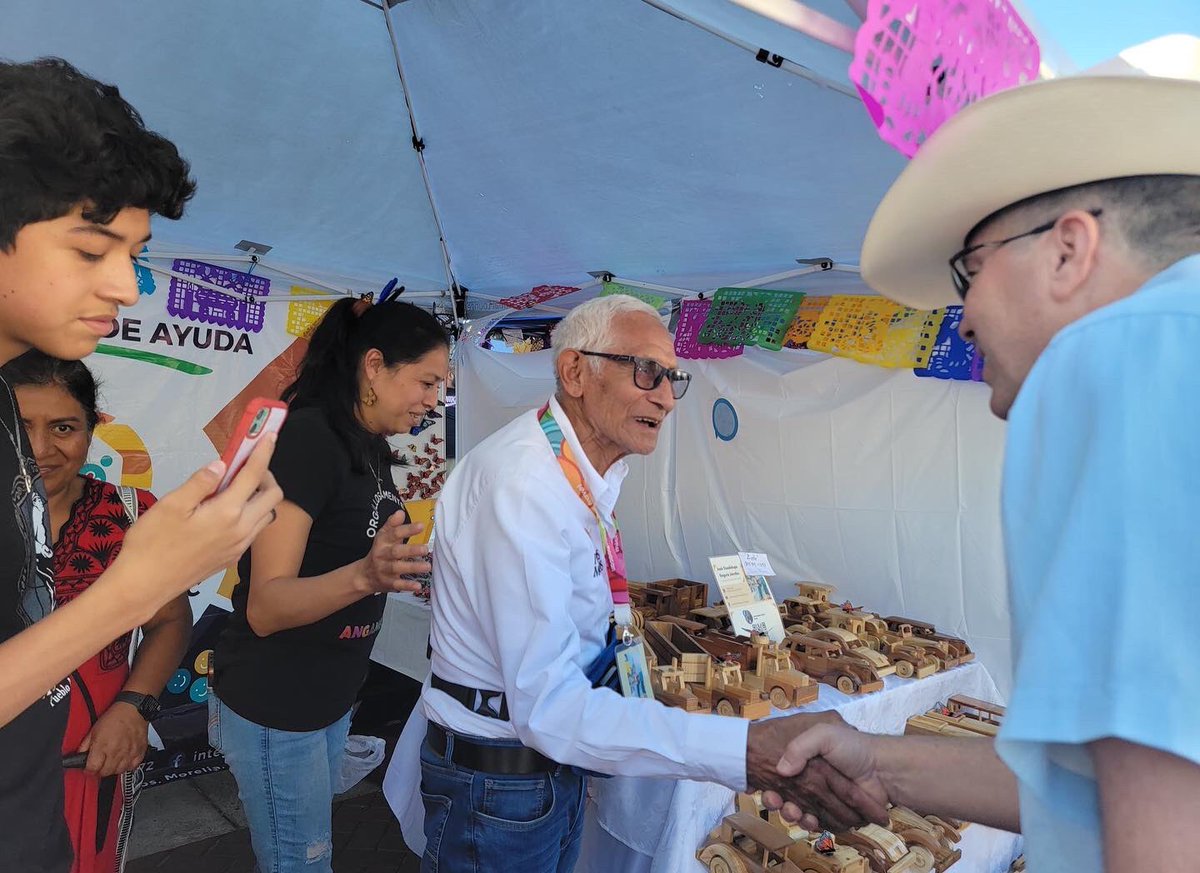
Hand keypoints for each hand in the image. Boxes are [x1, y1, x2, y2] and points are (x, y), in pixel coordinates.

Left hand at [77, 704, 148, 776]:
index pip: (92, 768)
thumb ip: (85, 745)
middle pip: (105, 772)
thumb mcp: (94, 729)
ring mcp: (129, 752)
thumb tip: (79, 756)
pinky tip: (124, 759)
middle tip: (100, 764)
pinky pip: (132, 767)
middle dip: (100, 770)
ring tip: (112, 761)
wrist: (134, 708)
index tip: (89, 767)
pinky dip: (127, 766)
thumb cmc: (115, 716)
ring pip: (118, 771)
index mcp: (102, 746)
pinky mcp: (139, 752)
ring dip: (113, 768)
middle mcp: (116, 751)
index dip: (88, 770)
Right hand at [109, 437, 282, 619]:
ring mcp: (239, 547)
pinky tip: (225, 512)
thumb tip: (222, 464)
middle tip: (243, 467)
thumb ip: (200, 482)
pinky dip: (250, 515)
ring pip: (266, 516)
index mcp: (227, 513)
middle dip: (265, 476)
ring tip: (234, 488)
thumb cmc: (151, 543)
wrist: (144, 586)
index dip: (263, 452)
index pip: (254, 475)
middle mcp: (241, 531)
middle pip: (273, 497)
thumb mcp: (171, 505)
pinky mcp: (231, 559)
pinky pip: (253, 532)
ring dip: (260, 497)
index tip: (270, 435)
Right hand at [359, 515, 430, 593]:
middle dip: (410, 550)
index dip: (407, 529)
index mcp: (382, 542)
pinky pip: (397, 584)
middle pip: (396, 552)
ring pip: (397, 568)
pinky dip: (407, 585)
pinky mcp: (387, 582)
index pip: (394, 533)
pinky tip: (418, 585)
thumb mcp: (383, 536)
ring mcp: (384, 569)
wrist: (364, 575)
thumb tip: (400, 512)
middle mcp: (382, 555)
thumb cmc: (380, 552)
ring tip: (427, 566)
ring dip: (412, 567)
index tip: (421, 526)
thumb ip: (393, 525)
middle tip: (425, 549)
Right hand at [747, 712, 888, 831]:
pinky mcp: (833, 816)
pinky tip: (807, 819)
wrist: (882, 768)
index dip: (771, 781)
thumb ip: (801, 746)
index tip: (765, 786)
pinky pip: (815, 823)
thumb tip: (781, 770)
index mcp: (808, 761)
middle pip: (785, 795)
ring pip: (797, 811)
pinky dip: (808, 824)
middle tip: (774, 799)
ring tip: (791, 811)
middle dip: (777, 800)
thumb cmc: (852, 747)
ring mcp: (822, 799)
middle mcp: (812, 780)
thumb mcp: (823, 733)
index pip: (782, 774)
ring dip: (790, 813)